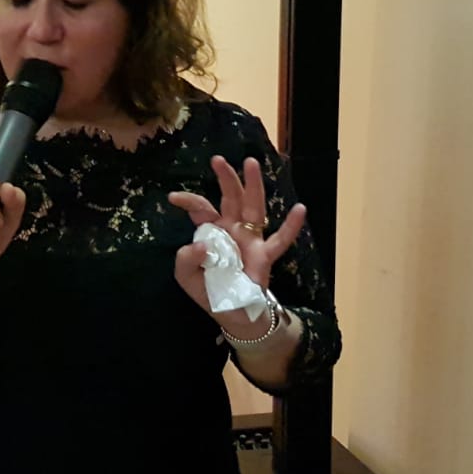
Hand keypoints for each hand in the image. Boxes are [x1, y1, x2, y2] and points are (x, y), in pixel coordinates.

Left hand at [168, 155, 305, 322]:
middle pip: (230, 198)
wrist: (232, 313)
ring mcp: (250, 240)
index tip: (172, 198)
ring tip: (251, 163)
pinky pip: (280, 239)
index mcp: (212, 231)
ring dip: (253, 186)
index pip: (201, 208)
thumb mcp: (186, 277)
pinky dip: (291, 226)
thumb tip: (202, 244)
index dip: (189, 201)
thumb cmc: (210, 290)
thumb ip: (186, 260)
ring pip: (253, 207)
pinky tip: (300, 209)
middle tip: (217, 160)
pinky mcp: (264, 255)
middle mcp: (232, 229)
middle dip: (225, 178)